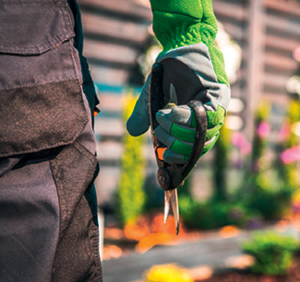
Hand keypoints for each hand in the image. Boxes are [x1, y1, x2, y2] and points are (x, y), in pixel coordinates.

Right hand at [126, 44, 229, 163]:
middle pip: (197, 147)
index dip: (180, 158)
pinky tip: (170, 112)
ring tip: (162, 118)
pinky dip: (184, 118)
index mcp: (195, 123)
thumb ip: (143, 115)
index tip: (164, 156)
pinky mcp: (220, 96)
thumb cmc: (168, 71)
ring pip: (201, 135)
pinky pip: (206, 117)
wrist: (179, 44)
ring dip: (177, 131)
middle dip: (174, 144)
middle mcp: (209, 119)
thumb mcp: (151, 97)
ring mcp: (216, 108)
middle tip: (159, 131)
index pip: (192, 150)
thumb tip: (132, 132)